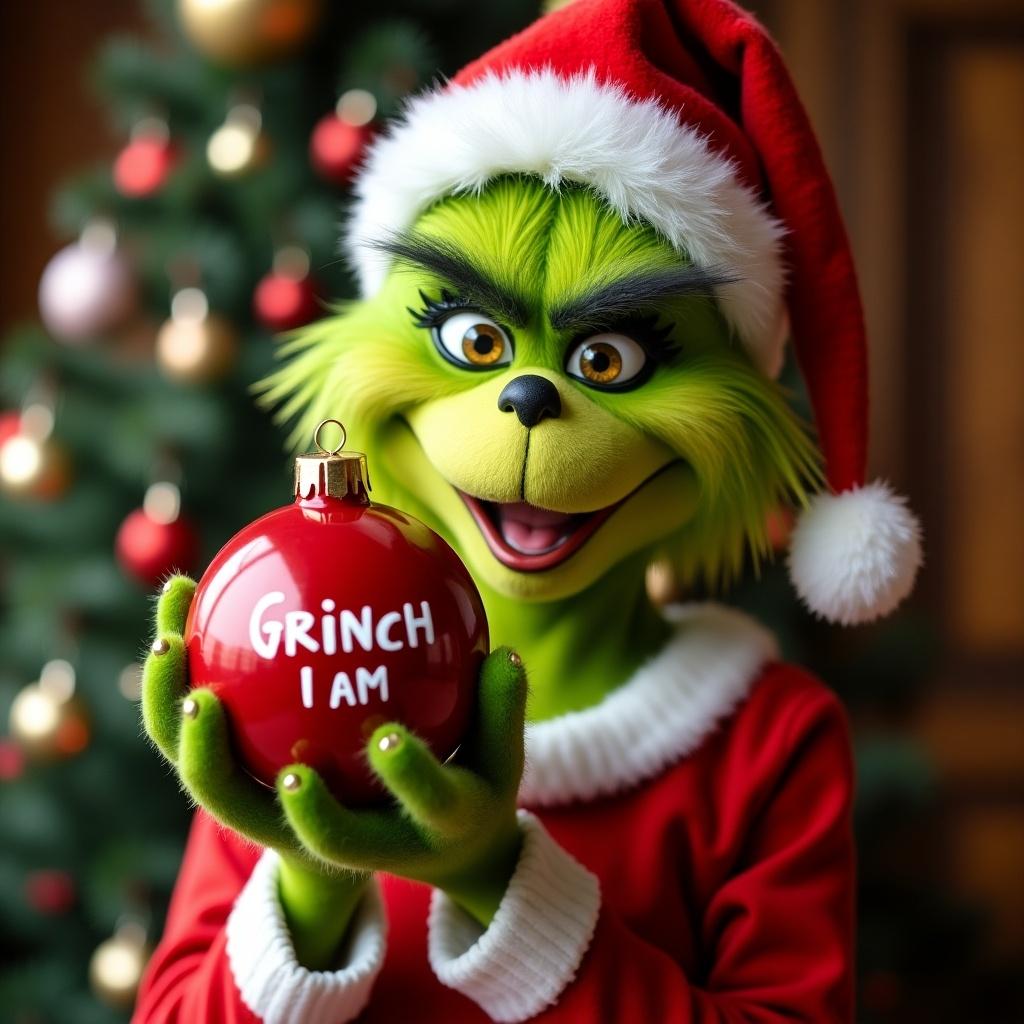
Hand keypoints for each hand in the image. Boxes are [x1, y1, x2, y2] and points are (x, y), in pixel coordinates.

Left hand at [144, 574, 525, 941]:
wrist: (421, 848)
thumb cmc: (461, 796)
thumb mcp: (495, 767)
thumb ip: (498, 713)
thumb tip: (505, 653)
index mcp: (367, 842)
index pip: (342, 837)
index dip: (327, 807)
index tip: (341, 747)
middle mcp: (308, 837)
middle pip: (238, 815)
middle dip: (209, 766)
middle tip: (200, 702)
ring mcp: (274, 817)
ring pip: (204, 774)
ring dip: (172, 712)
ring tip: (169, 634)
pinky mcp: (256, 787)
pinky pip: (213, 733)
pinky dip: (190, 681)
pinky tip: (194, 610)